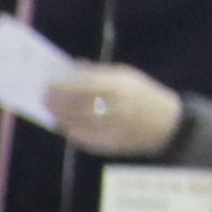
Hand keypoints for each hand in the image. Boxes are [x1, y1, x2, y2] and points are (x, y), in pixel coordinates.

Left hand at [57, 62, 181, 157]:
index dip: (62, 86)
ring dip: (60, 117)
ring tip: (51, 111)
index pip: (82, 85)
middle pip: (75, 106)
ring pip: (76, 124)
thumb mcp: (126, 77)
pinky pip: (83, 137)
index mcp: (120, 86)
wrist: (167, 124)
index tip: (48, 83)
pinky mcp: (109, 144)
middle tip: (44, 97)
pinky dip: (71, 130)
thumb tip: (70, 68)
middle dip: (56, 102)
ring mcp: (111, 128)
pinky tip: (64, 124)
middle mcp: (115, 107)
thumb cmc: (142, 95)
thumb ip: (97, 73)